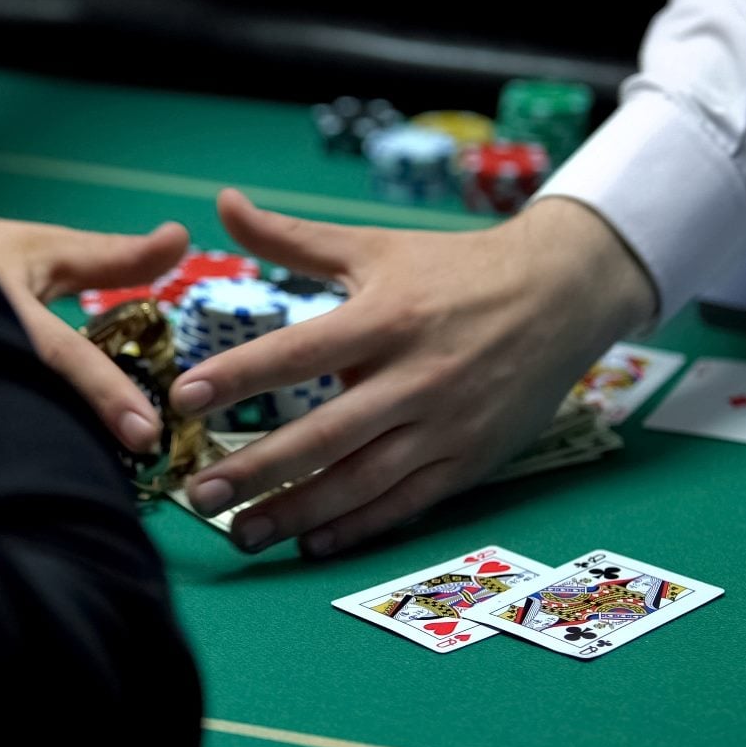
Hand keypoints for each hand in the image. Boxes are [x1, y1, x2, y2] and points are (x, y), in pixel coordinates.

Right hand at [0, 141, 188, 452]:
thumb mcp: (47, 249)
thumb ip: (113, 257)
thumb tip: (181, 237)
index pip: (60, 354)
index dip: (104, 393)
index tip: (146, 433)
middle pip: (29, 406)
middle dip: (79, 441)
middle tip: (133, 466)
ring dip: (46, 454)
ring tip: (96, 486)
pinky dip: (10, 456)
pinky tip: (44, 482)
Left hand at [169, 189, 654, 556]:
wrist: (562, 294)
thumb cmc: (455, 268)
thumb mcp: (376, 245)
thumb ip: (294, 238)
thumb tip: (223, 203)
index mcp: (387, 318)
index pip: (300, 353)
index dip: (239, 376)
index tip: (183, 398)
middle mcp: (416, 376)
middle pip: (324, 434)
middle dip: (255, 469)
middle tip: (196, 495)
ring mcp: (446, 425)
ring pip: (361, 482)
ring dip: (297, 513)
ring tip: (240, 534)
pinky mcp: (471, 460)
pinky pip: (407, 504)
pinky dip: (357, 526)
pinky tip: (310, 543)